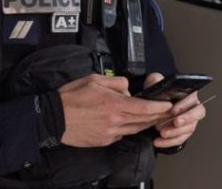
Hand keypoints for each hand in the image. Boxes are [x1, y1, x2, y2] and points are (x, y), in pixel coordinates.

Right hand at [57, 74, 172, 147]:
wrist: (53, 119)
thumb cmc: (71, 97)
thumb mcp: (94, 79)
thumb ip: (116, 82)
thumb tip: (128, 89)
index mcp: (114, 104)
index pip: (144, 107)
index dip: (159, 107)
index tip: (168, 105)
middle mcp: (115, 121)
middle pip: (143, 120)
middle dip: (157, 116)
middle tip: (166, 112)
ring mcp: (110, 133)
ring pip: (134, 129)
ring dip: (144, 123)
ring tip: (151, 117)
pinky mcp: (104, 141)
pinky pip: (122, 134)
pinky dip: (128, 128)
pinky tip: (127, 122)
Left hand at [144, 72, 207, 148]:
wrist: (152, 107)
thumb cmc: (157, 94)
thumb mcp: (154, 82)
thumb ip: (156, 80)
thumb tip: (158, 82)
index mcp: (188, 93)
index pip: (193, 98)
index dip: (185, 104)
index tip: (173, 110)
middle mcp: (192, 107)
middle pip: (198, 113)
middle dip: (187, 119)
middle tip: (175, 122)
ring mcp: (189, 121)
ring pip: (189, 128)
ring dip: (176, 132)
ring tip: (163, 133)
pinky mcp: (183, 132)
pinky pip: (180, 139)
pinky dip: (169, 142)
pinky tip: (159, 141)